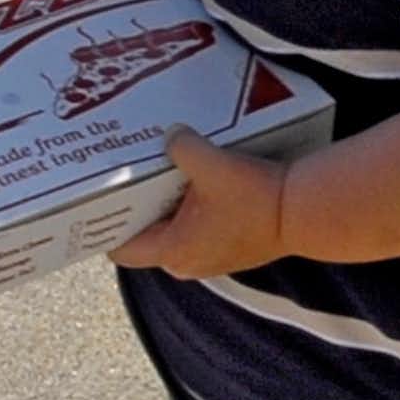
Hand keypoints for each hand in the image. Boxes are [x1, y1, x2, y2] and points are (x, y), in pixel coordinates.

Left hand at [108, 128, 292, 277]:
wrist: (306, 211)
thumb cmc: (256, 195)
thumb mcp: (209, 163)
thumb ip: (180, 146)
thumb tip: (170, 136)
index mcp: (173, 252)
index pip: (121, 249)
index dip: (104, 226)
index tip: (93, 202)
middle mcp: (187, 263)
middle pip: (145, 237)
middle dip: (135, 209)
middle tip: (122, 179)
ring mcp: (211, 258)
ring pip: (172, 231)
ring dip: (165, 206)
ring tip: (156, 174)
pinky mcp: (230, 247)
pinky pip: (196, 228)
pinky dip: (189, 208)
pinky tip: (191, 181)